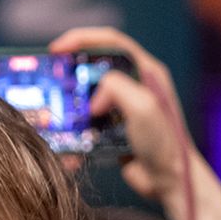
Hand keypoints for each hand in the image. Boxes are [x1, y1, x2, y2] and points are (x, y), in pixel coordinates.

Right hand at [49, 26, 193, 214]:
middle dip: (70, 72)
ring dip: (70, 104)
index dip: (82, 38)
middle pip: (95, 66)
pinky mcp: (114, 128)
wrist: (169, 181)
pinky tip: (68, 144)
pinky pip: (87, 121)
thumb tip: (94, 98)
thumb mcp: (143, 107)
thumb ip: (116, 87)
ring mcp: (124, 106)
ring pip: (87, 95)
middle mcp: (135, 84)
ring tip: (55, 112)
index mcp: (146, 71)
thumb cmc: (165, 143)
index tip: (57, 49)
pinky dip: (75, 130)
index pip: (111, 41)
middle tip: (51, 79)